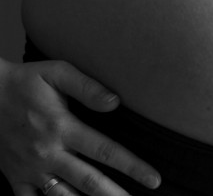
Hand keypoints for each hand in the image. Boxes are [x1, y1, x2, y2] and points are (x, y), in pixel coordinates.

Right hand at [0, 59, 159, 195]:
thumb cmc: (24, 81)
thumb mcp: (56, 73)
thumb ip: (87, 87)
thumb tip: (115, 102)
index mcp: (62, 127)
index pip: (106, 151)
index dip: (133, 167)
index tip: (154, 179)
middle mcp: (48, 153)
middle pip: (89, 181)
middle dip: (117, 195)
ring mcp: (30, 169)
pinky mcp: (14, 178)